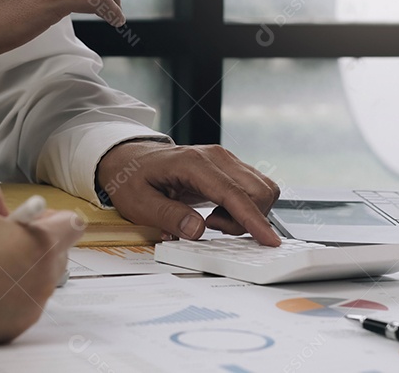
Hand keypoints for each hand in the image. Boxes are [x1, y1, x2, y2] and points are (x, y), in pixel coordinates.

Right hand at [0, 177, 83, 346]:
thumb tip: (0, 206)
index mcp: (40, 245)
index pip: (73, 225)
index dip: (52, 216)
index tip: (31, 217)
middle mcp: (42, 281)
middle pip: (56, 252)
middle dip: (33, 240)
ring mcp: (28, 308)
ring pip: (37, 278)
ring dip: (18, 266)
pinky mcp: (11, 328)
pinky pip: (19, 302)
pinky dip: (4, 291)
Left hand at [96, 142, 281, 245]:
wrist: (130, 159)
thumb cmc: (133, 179)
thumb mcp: (139, 203)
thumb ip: (168, 216)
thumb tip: (197, 230)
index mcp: (194, 163)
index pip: (234, 193)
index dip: (253, 219)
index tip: (268, 240)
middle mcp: (216, 157)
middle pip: (258, 190)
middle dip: (247, 219)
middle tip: (212, 226)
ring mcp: (226, 160)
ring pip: (262, 190)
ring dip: (247, 214)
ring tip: (213, 220)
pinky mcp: (229, 168)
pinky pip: (254, 189)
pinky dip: (245, 208)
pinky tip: (218, 213)